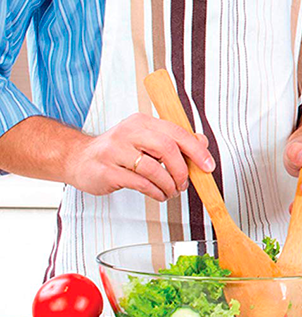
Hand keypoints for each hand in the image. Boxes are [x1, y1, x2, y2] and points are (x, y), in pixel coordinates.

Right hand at [67, 113, 214, 200]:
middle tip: (183, 183)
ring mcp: (115, 151)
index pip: (176, 133)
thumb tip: (202, 142)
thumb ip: (174, 140)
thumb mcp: (146, 140)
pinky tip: (158, 194)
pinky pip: (140, 183)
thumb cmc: (118, 151)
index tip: (208, 166)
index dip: (196, 151)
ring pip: (154, 169)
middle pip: (167, 148)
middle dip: (182, 170)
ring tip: (170, 191)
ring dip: (169, 185)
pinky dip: (155, 192)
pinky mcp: (107, 171)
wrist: (79, 159)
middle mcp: (128, 133)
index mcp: (142, 122)